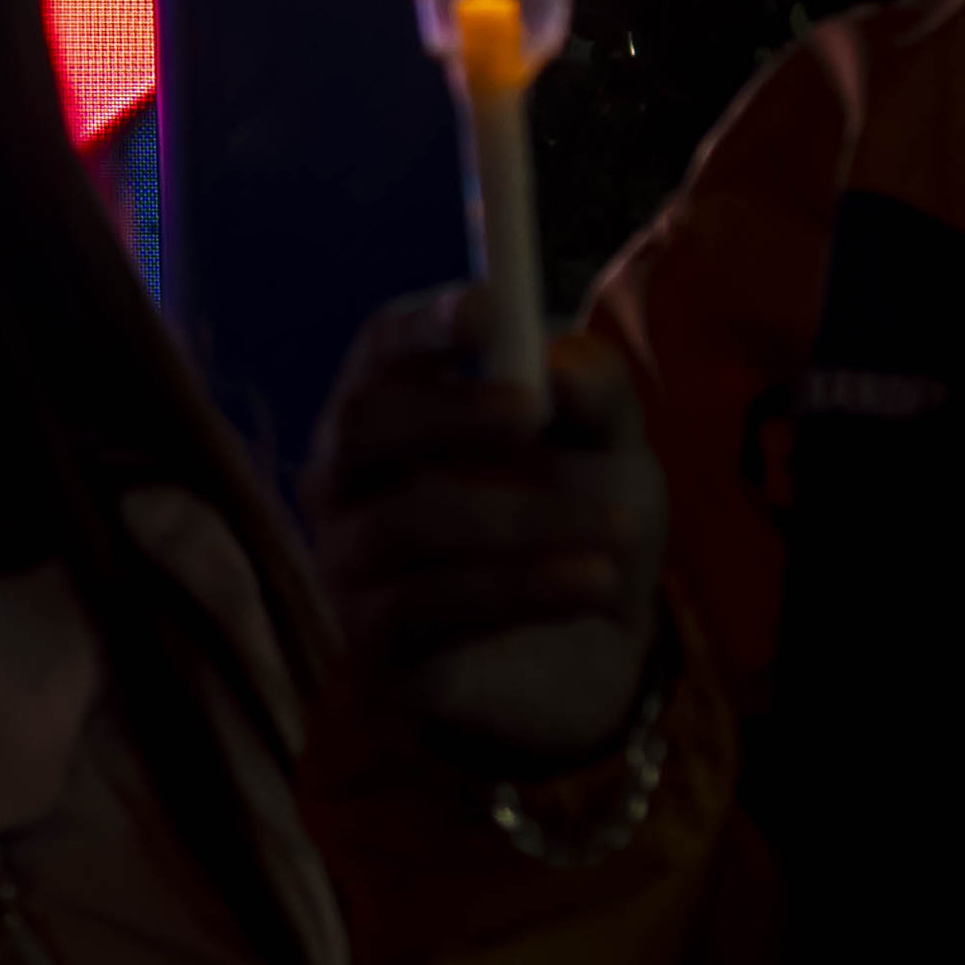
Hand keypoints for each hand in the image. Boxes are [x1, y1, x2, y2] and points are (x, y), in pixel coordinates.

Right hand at [302, 286, 669, 772]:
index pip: (379, 351)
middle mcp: (347, 481)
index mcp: (395, 409)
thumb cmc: (574, 521)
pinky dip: (521, 588)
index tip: (487, 309)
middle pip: (362, 426)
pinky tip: (594, 582)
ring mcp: (349, 565)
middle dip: (450, 411)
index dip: (423, 327)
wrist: (585, 655)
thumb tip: (558, 360)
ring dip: (522, 518)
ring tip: (617, 528)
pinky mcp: (373, 645)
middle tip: (532, 411)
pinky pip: (429, 608)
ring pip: (406, 523)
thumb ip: (595, 393)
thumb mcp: (608, 448)